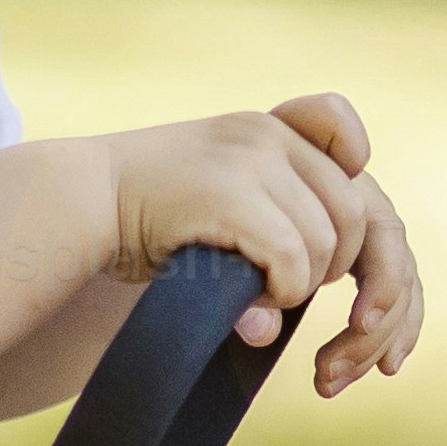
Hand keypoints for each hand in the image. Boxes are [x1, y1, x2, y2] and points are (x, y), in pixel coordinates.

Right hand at [101, 93, 421, 395]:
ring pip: (330, 240)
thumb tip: (343, 296)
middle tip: (315, 316)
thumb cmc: (151, 220)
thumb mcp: (228, 203)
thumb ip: (284, 224)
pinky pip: (294, 258)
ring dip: (307, 285)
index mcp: (274, 128)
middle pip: (358, 213)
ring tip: (268, 299)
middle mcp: (270, 133)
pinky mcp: (231, 192)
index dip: (368, 205)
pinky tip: (254, 303)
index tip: (359, 265)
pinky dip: (284, 291)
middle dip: (350, 276)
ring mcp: (252, 156)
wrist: (78, 203)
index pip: (352, 147)